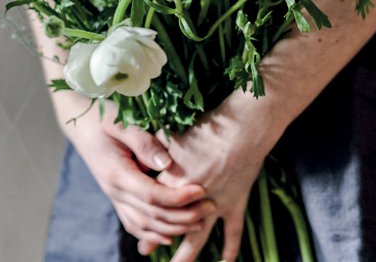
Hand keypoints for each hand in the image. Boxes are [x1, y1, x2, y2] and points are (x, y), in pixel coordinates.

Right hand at [70, 113, 216, 244]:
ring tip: (200, 223)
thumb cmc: (101, 118)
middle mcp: (114, 191)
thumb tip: (166, 163)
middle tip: (210, 207)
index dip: (178, 197)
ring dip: (173, 229)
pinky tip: (170, 236)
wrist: (80, 124)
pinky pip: (134, 224)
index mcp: (116, 173)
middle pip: (151, 215)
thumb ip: (143, 142)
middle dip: (183, 216)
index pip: (151, 195)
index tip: (202, 190)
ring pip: (144, 225)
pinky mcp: (117, 198)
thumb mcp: (121, 123)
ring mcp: (114, 197)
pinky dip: (152, 234)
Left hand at [139, 91, 284, 260]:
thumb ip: (155, 148)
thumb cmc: (206, 127)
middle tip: (145, 251)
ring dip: (185, 255)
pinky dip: (230, 249)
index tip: (133, 227)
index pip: (152, 204)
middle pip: (170, 226)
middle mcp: (190, 199)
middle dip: (156, 240)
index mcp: (172, 181)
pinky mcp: (235, 204)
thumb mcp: (174, 135)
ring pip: (197, 238)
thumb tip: (141, 152)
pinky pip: (233, 233)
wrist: (242, 129)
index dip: (141, 218)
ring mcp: (215, 205)